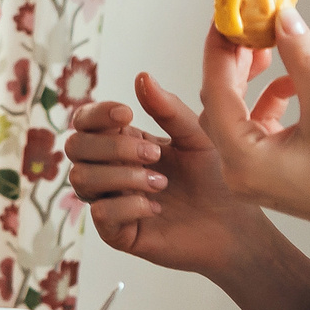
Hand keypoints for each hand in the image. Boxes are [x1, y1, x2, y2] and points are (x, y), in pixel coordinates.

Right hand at [67, 72, 269, 277]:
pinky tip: (156, 206)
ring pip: (80, 178)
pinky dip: (128, 205)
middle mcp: (109, 170)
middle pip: (74, 147)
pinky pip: (100, 214)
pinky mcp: (118, 232)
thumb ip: (168, 109)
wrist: (235, 223)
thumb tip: (141, 77)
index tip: (127, 115)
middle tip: (154, 155)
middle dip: (112, 147)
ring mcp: (110, 201)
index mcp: (122, 142)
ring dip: (121, 176)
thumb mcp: (196, 136)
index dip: (96, 114)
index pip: (84, 121)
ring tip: (160, 183)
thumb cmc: (216, 178)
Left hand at [197, 6, 309, 255]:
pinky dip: (270, 100)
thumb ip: (305, 60)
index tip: (227, 13)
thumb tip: (283, 17)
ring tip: (269, 45)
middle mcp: (239, 170)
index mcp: (242, 159)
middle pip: (221, 101)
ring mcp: (256, 173)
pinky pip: (259, 127)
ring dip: (250, 79)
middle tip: (248, 23)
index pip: (216, 90)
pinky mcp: (275, 171)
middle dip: (233, 60)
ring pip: (239, 112)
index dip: (220, 48)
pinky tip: (295, 81)